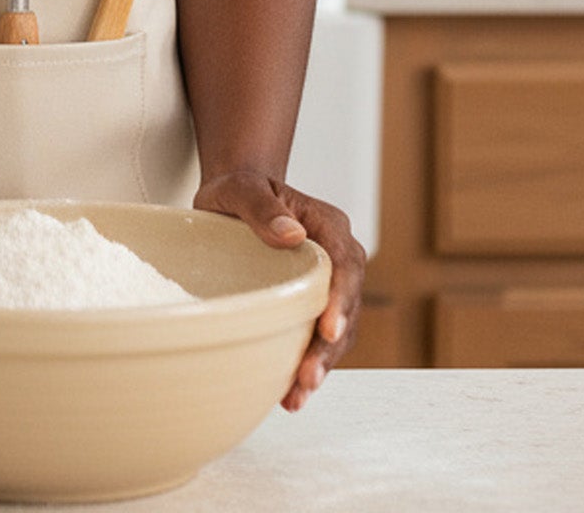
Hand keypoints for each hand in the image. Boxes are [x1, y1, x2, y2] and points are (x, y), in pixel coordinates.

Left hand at [192, 170, 364, 410]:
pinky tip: (291, 392)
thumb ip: (262, 207)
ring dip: (322, 363)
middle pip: (347, 304)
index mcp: (328, 224)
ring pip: (339, 329)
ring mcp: (330, 284)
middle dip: (330, 344)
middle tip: (308, 377)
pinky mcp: (315, 306)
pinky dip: (310, 364)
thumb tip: (292, 235)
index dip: (340, 298)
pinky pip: (321, 338)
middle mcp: (338, 256)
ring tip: (298, 394)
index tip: (328, 329)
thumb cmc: (239, 190)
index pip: (344, 263)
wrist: (235, 200)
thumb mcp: (240, 189)